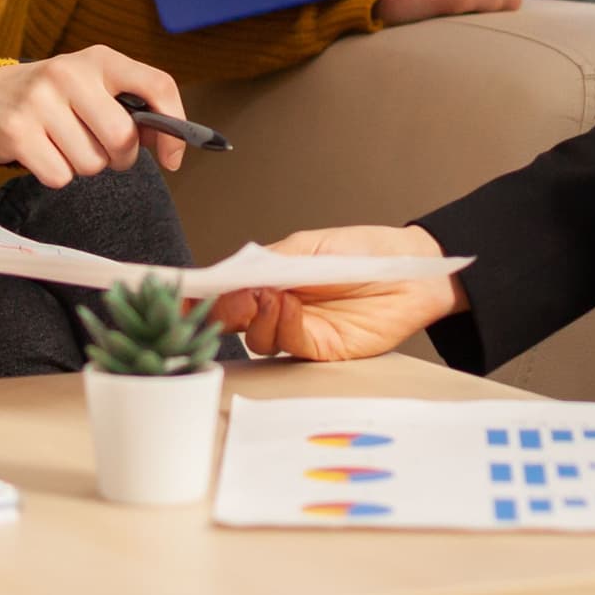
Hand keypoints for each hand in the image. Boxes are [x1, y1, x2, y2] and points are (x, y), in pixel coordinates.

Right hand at [0, 46, 190, 186]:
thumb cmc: (56, 100)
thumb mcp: (94, 88)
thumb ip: (132, 110)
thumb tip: (171, 145)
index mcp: (100, 59)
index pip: (157, 85)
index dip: (174, 127)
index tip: (172, 157)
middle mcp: (69, 72)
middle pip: (123, 138)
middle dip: (119, 158)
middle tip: (101, 151)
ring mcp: (39, 100)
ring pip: (91, 164)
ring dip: (83, 166)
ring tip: (64, 145)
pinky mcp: (16, 130)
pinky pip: (60, 177)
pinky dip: (56, 175)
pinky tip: (43, 153)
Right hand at [217, 225, 455, 361]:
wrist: (411, 272)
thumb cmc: (365, 251)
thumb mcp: (308, 246)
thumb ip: (268, 260)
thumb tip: (232, 274)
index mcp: (269, 278)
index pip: (226, 291)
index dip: (201, 297)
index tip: (182, 297)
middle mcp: (277, 307)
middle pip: (233, 320)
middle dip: (222, 311)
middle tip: (227, 299)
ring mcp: (296, 330)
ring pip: (257, 336)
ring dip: (255, 317)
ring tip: (268, 294)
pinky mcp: (319, 348)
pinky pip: (289, 343)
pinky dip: (282, 324)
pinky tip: (288, 304)